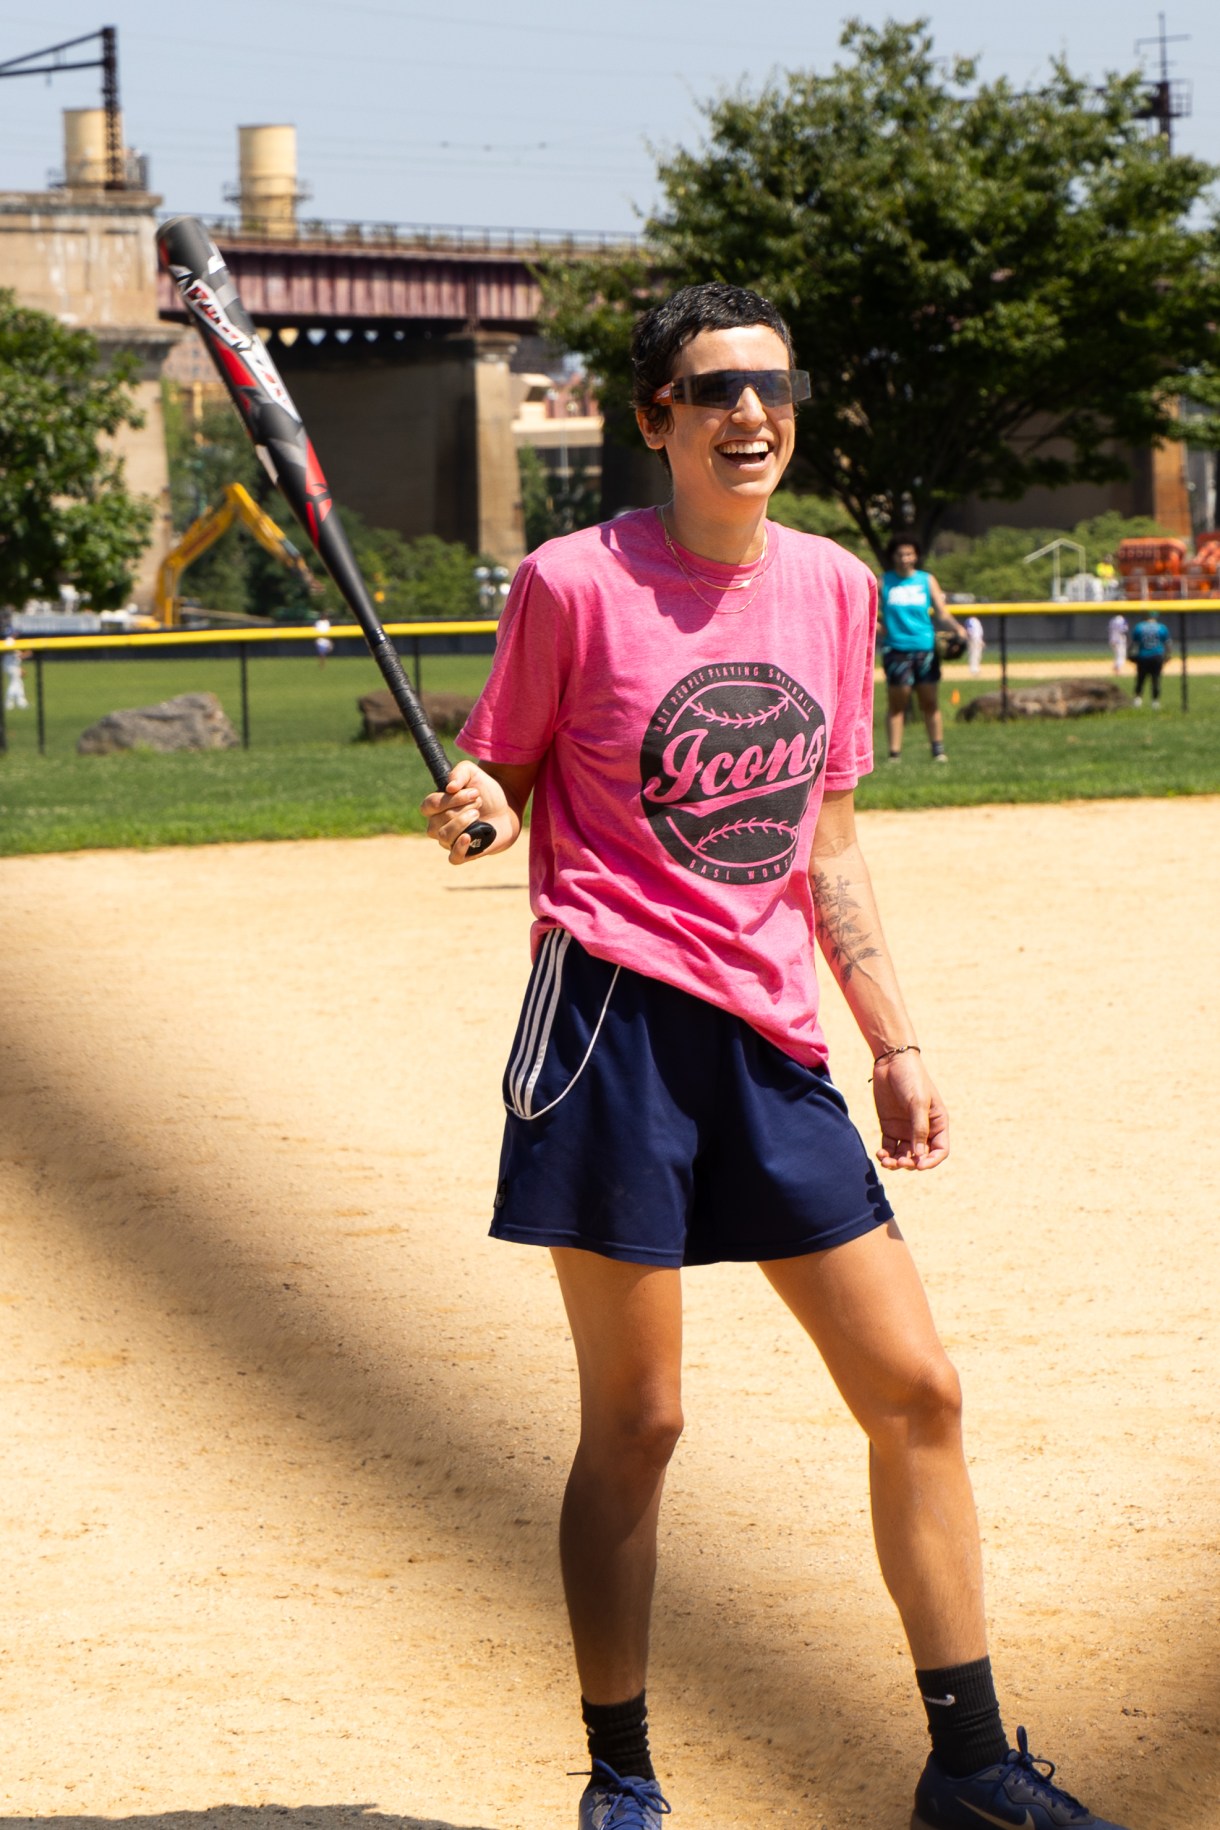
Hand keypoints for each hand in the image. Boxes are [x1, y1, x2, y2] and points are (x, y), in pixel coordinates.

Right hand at [420, 760, 514, 864]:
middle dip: (462, 808)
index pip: (429, 805)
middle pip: (438, 820)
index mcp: (435, 807)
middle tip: (479, 802)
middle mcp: (437, 825)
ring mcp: (449, 841)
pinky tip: (468, 837)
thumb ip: (460, 772)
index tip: (473, 792)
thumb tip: (450, 787)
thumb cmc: (485, 792)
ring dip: (463, 822)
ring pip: (444, 836)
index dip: (450, 799)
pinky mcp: (464, 854)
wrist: (506, 809)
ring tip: (478, 814)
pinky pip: (453, 858)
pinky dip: (459, 848)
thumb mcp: (473, 774)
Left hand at [872, 1052, 949, 1170]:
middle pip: (920, 1157)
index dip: (931, 1161)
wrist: (892, 1062)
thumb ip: (919, 1128)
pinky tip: (880, 1154)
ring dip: (896, 1163)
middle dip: (910, 1163)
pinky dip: (885, 1155)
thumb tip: (918, 1156)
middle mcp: (923, 1130)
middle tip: (898, 1161)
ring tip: (885, 1161)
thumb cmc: (912, 1078)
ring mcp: (906, 1130)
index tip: (919, 1165)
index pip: (940, 1151)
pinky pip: (889, 1148)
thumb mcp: (918, 1102)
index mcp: (937, 1124)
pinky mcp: (890, 1127)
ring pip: (903, 1156)